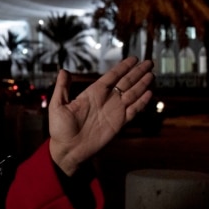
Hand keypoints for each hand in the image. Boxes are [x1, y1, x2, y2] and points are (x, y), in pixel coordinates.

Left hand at [47, 57, 153, 175]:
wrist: (68, 150)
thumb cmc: (60, 129)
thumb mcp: (57, 105)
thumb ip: (62, 88)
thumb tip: (63, 70)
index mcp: (93, 93)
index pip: (112, 76)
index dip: (123, 67)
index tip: (134, 59)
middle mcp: (106, 100)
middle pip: (125, 82)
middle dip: (137, 72)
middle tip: (149, 62)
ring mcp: (114, 111)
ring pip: (132, 94)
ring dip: (142, 84)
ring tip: (151, 74)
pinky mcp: (119, 123)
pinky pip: (133, 110)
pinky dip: (141, 102)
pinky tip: (150, 93)